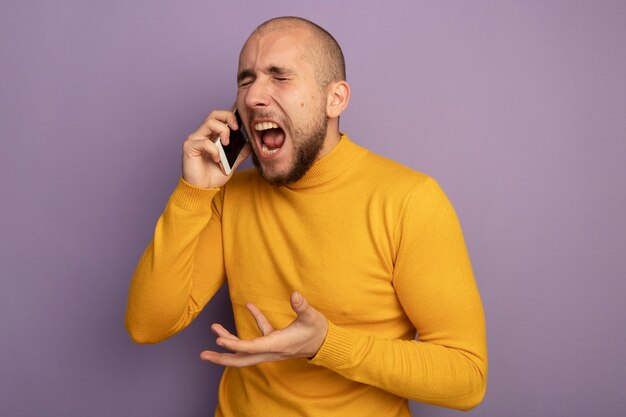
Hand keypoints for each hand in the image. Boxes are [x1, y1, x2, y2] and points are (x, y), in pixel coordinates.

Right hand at [182, 110, 250, 188]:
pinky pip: (204, 142)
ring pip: (209, 123)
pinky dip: (214, 150)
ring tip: (226, 144)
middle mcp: (202, 134)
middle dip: (228, 117)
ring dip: (222, 131)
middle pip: (214, 114)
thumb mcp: (232, 162)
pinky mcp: (189, 147)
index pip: (220, 117)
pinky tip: (217, 159)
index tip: (242, 118)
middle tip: (236, 128)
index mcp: (212, 135)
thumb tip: (252, 143)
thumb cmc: (213, 175)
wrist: (202, 189)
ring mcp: (195, 139)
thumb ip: (240, 152)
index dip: (230, 113)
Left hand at [199, 292, 328, 366]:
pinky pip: (258, 336)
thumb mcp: (311, 317)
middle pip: (242, 360)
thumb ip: (302, 306)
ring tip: (214, 330)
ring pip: (245, 351)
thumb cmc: (318, 331)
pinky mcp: (274, 342)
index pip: (251, 348)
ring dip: (229, 343)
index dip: (234, 346)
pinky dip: (252, 323)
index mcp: (277, 345)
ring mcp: (271, 348)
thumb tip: (294, 294)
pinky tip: (249, 306)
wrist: (326, 343)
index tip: (219, 341)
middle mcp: (271, 350)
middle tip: (203, 355)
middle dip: (222, 358)